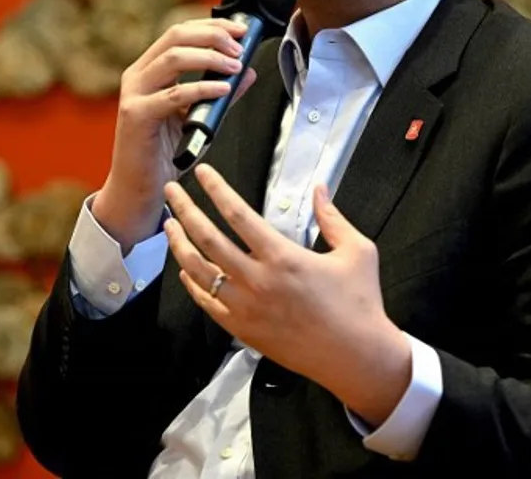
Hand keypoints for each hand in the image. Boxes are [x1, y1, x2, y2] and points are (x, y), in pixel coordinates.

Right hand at [94, 20, 256, 250]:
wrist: (139, 187)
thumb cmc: (164, 152)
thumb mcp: (198, 116)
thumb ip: (221, 93)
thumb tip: (247, 72)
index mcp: (149, 69)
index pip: (179, 32)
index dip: (211, 25)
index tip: (240, 29)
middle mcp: (138, 75)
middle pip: (175, 36)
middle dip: (213, 36)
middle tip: (240, 46)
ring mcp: (134, 93)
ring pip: (173, 58)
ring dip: (210, 57)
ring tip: (235, 65)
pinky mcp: (136, 115)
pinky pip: (174, 94)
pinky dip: (202, 88)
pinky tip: (222, 89)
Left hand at [162, 164, 411, 425]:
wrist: (356, 357)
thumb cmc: (361, 301)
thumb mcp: (357, 251)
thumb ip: (333, 218)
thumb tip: (319, 188)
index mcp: (283, 257)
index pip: (238, 215)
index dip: (217, 190)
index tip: (202, 172)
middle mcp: (257, 280)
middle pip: (208, 238)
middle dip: (185, 210)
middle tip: (171, 191)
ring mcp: (245, 308)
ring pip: (200, 271)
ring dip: (180, 244)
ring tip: (169, 225)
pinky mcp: (242, 330)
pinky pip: (207, 302)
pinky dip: (192, 282)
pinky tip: (185, 267)